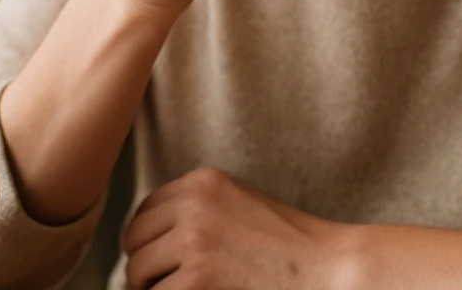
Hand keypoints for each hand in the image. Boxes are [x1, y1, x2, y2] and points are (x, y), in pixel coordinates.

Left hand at [123, 167, 352, 289]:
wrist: (328, 270)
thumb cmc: (289, 248)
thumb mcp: (239, 207)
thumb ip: (196, 211)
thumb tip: (143, 241)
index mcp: (202, 181)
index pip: (144, 212)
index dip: (149, 244)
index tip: (163, 264)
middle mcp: (193, 204)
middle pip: (133, 242)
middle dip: (145, 269)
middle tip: (169, 287)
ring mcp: (193, 240)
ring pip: (138, 274)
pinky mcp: (196, 278)